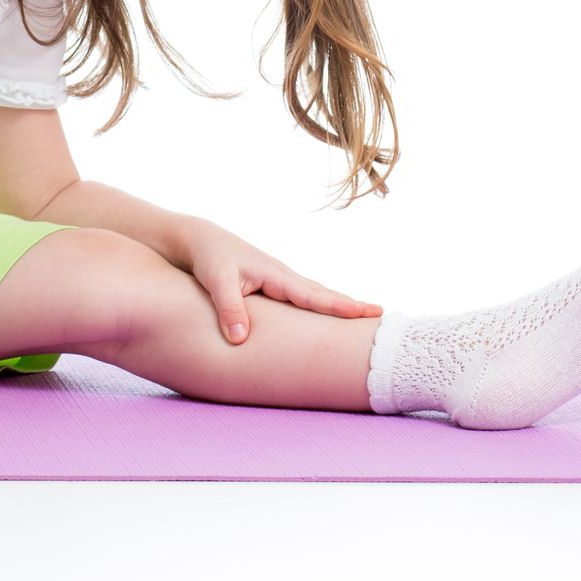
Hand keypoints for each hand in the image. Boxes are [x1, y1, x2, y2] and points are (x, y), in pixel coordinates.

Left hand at [174, 216, 383, 344]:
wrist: (198, 239)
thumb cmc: (209, 257)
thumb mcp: (217, 281)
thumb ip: (230, 309)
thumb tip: (240, 340)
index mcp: (277, 275)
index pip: (315, 296)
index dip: (342, 307)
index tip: (371, 312)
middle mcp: (283, 278)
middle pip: (323, 295)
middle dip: (351, 306)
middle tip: (382, 316)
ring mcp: (278, 282)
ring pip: (314, 298)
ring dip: (337, 307)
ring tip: (362, 319)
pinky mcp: (269, 288)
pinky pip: (300, 301)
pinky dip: (317, 308)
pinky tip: (323, 318)